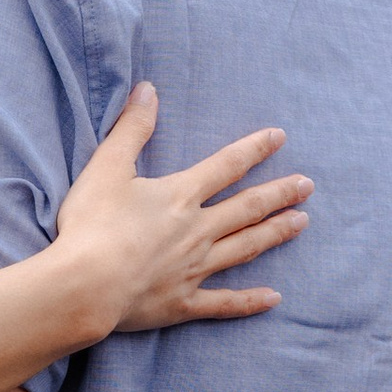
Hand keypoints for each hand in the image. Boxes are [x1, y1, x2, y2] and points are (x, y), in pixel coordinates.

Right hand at [51, 83, 310, 337]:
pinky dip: (250, 300)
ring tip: (301, 223)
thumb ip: (131, 129)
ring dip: (275, 234)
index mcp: (180, 196)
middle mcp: (197, 231)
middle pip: (248, 207)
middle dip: (280, 193)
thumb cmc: (90, 225)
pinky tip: (273, 297)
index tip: (280, 137)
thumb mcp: (107, 167)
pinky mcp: (183, 302)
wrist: (84, 286)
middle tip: (308, 186)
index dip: (254, 149)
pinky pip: (225, 302)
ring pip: (245, 248)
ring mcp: (194, 269)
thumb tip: (148, 89)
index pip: (226, 165)